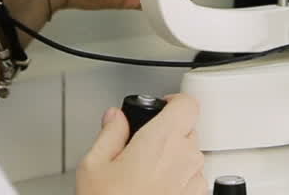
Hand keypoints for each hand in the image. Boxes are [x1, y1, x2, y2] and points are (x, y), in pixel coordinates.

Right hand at [76, 94, 205, 194]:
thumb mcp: (93, 166)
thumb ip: (109, 133)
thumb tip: (115, 118)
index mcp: (161, 140)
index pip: (187, 104)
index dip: (173, 102)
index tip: (160, 107)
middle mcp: (184, 157)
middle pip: (188, 129)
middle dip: (167, 134)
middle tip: (143, 148)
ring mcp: (194, 181)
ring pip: (191, 156)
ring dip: (174, 159)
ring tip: (146, 176)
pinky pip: (193, 180)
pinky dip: (178, 181)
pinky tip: (154, 191)